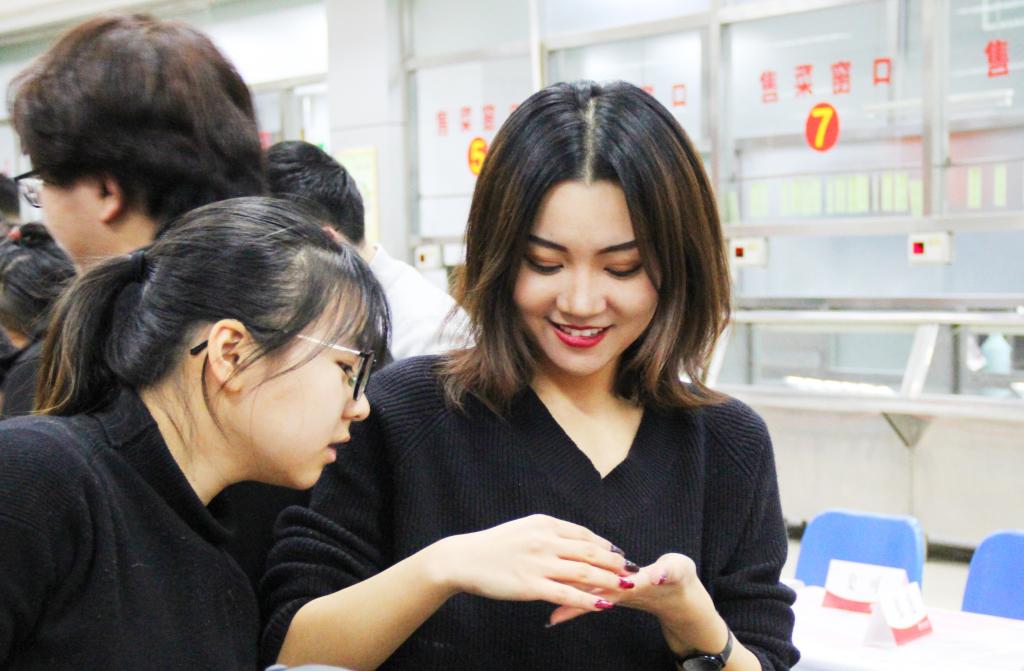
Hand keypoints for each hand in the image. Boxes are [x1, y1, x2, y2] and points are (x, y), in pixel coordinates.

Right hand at [428, 514, 634, 612]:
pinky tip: (603, 605)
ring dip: (608, 581)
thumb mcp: (523, 529)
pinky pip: (567, 594)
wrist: (464, 559)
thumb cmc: (492, 546)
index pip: (583, 534)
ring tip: (624, 588)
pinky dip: (588, 600)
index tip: (619, 554)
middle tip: (631, 571)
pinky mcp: (531, 586)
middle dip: (614, 563)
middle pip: (590, 552)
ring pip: (584, 573)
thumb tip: (571, 541)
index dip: (605, 546)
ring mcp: (539, 563)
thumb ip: (547, 533)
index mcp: (544, 524)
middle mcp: (545, 540)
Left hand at [547, 552, 714, 628]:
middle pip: (593, 593)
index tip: (571, 586)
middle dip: (573, 595)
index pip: (610, 583)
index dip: (592, 584)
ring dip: (570, 601)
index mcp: (634, 581)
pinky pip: (589, 598)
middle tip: (552, 603)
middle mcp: (620, 590)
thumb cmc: (678, 578)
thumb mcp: (678, 571)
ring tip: (551, 615)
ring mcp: (614, 592)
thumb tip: (659, 576)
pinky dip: (574, 603)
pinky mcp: (611, 591)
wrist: (679, 595)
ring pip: (589, 596)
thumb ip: (669, 572)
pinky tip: (556, 615)